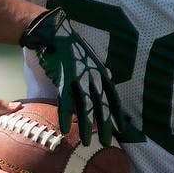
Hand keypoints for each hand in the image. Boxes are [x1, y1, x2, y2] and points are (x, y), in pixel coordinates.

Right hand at [19, 7, 118, 145]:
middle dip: (106, 124)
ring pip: (86, 105)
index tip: (122, 128)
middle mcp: (92, 75)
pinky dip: (66, 115)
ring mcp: (78, 76)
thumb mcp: (89, 54)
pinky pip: (65, 100)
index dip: (117, 112)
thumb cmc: (68, 43)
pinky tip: (66, 128)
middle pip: (102, 104)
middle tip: (108, 142)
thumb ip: (98, 67)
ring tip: (89, 142)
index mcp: (100, 70)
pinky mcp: (63, 77)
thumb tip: (110, 75)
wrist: (50, 30)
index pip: (113, 95)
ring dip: (88, 126)